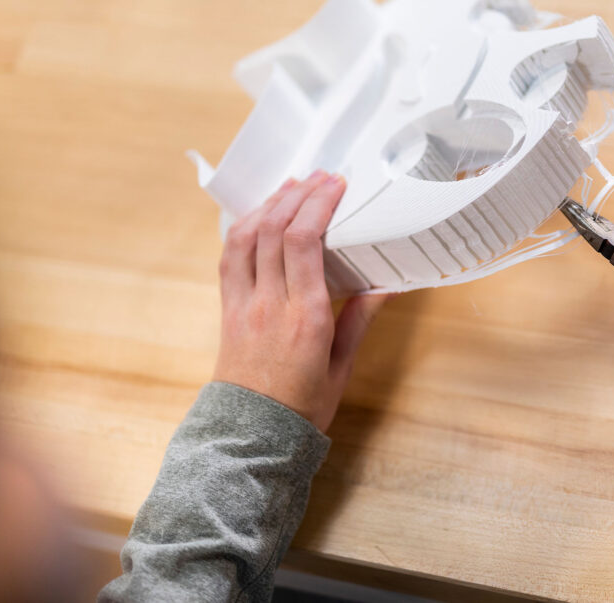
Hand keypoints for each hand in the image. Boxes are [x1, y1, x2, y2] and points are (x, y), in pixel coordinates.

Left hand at [213, 170, 386, 431]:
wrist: (251, 435)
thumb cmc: (302, 406)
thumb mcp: (341, 367)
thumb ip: (359, 321)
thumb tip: (386, 285)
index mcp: (305, 317)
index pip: (303, 243)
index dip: (317, 205)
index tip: (337, 184)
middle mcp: (270, 304)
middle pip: (275, 230)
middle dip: (298, 194)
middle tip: (321, 176)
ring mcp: (243, 304)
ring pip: (247, 237)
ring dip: (269, 204)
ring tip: (292, 186)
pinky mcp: (227, 308)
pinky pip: (230, 256)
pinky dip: (245, 228)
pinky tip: (261, 216)